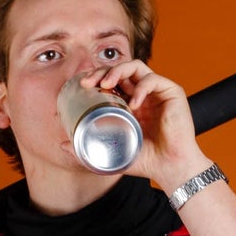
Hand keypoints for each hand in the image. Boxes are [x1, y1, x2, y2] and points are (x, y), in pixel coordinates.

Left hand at [80, 60, 210, 194]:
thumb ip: (89, 150)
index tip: (83, 86)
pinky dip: (141, 87)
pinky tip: (133, 102)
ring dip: (118, 71)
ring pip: (135, 67)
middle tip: (89, 82)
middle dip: (102, 71)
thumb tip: (63, 146)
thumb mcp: (112, 153)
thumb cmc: (146, 161)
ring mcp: (157, 91)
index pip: (112, 82)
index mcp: (130, 103)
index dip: (97, 79)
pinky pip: (152, 79)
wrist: (171, 168)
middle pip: (121, 70)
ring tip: (106, 83)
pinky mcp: (172, 91)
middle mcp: (143, 93)